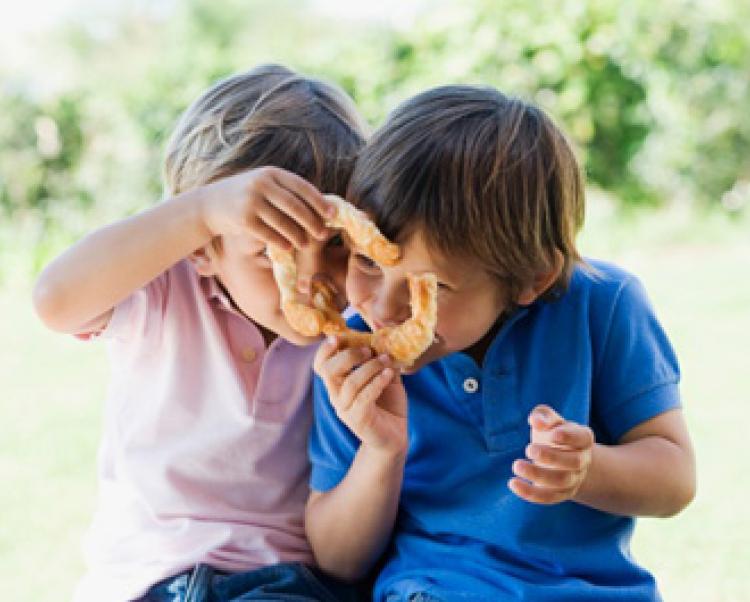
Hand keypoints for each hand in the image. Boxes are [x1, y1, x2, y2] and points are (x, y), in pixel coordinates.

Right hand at [198, 166, 335, 249]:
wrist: (209, 204)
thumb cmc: (245, 197)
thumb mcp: (263, 185)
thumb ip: (285, 191)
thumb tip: (319, 206)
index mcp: (271, 173)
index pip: (301, 187)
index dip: (319, 201)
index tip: (332, 214)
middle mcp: (261, 184)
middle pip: (295, 206)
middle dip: (312, 222)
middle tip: (323, 234)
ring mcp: (251, 201)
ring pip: (283, 222)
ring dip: (298, 236)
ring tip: (305, 244)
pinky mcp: (243, 219)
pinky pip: (268, 234)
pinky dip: (280, 242)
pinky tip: (288, 248)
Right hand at [314, 336, 407, 457]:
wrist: (394, 437)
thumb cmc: (387, 404)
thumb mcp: (384, 376)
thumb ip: (380, 359)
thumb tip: (384, 337)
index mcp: (338, 384)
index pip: (321, 365)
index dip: (326, 349)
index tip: (339, 336)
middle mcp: (336, 396)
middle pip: (327, 371)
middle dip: (346, 356)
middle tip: (366, 350)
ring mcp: (345, 410)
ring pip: (349, 383)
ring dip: (369, 367)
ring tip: (386, 360)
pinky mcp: (358, 420)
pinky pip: (364, 397)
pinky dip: (377, 382)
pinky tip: (389, 373)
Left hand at [509, 404, 593, 503]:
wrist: (559, 456)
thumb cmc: (552, 432)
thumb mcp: (549, 419)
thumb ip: (543, 415)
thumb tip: (537, 421)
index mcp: (583, 438)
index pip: (582, 438)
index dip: (569, 437)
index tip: (552, 434)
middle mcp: (582, 460)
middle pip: (574, 462)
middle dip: (551, 457)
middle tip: (528, 448)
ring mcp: (573, 479)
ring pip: (560, 482)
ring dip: (537, 474)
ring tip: (517, 465)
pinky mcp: (561, 493)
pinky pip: (548, 497)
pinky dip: (530, 493)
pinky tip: (513, 483)